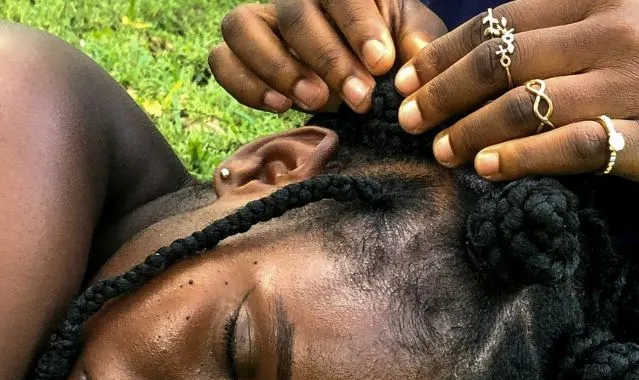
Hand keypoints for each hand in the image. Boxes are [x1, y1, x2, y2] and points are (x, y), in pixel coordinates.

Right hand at [209, 0, 445, 113]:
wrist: (361, 71)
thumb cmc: (387, 50)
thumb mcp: (410, 42)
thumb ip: (416, 46)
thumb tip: (417, 59)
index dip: (358, 25)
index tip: (381, 63)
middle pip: (293, 13)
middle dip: (328, 59)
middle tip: (359, 98)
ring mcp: (260, 22)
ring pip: (241, 26)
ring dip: (278, 68)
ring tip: (314, 101)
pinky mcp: (238, 54)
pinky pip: (221, 59)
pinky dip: (245, 85)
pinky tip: (281, 107)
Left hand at [395, 0, 638, 186]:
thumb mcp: (618, 26)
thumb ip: (554, 35)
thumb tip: (467, 62)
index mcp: (599, 0)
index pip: (501, 22)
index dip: (444, 52)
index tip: (408, 78)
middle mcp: (615, 33)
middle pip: (504, 62)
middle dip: (443, 93)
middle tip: (409, 119)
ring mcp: (636, 85)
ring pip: (529, 104)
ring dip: (471, 129)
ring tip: (440, 151)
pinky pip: (571, 147)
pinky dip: (520, 158)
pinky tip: (487, 169)